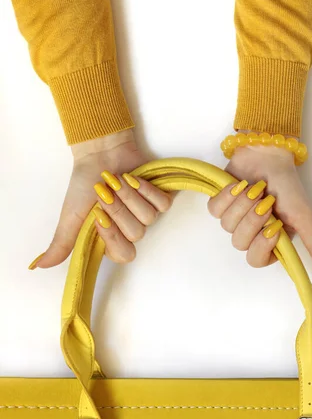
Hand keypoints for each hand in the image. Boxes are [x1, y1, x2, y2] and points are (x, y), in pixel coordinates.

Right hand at [30, 130, 172, 267]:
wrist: (99, 153)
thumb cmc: (84, 183)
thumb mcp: (70, 216)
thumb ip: (61, 243)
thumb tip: (41, 265)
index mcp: (111, 238)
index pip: (123, 254)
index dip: (113, 237)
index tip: (98, 216)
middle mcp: (129, 229)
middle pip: (136, 235)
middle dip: (119, 210)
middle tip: (105, 193)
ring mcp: (145, 213)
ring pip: (149, 218)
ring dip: (130, 196)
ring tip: (117, 180)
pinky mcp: (158, 197)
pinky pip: (163, 204)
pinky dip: (147, 190)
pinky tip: (134, 178)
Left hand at [208, 143, 311, 270]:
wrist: (269, 155)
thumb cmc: (287, 185)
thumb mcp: (304, 216)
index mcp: (270, 241)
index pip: (256, 260)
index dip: (261, 245)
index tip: (273, 226)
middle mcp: (251, 233)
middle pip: (240, 243)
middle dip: (252, 220)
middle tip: (266, 201)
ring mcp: (234, 219)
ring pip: (227, 225)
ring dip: (242, 204)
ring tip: (255, 188)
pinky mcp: (220, 204)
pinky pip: (214, 211)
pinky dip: (226, 196)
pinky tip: (238, 185)